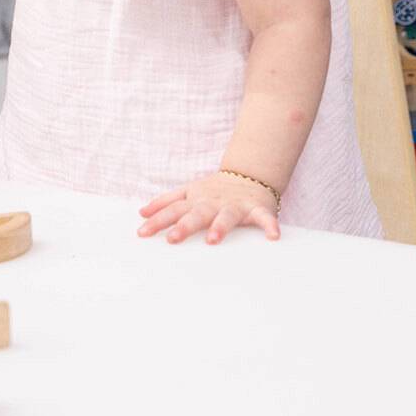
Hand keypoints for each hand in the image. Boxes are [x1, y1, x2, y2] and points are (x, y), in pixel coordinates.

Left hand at [137, 172, 280, 244]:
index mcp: (196, 200)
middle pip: (197, 214)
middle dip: (184, 226)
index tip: (142, 232)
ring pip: (227, 216)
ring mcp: (235, 205)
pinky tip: (273, 236)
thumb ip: (165, 202)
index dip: (157, 220)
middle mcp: (213, 202)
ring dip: (220, 226)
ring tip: (213, 240)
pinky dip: (270, 224)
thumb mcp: (188, 192)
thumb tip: (141, 213)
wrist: (248, 176)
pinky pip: (265, 217)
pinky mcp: (256, 208)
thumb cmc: (214, 191)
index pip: (173, 210)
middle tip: (172, 238)